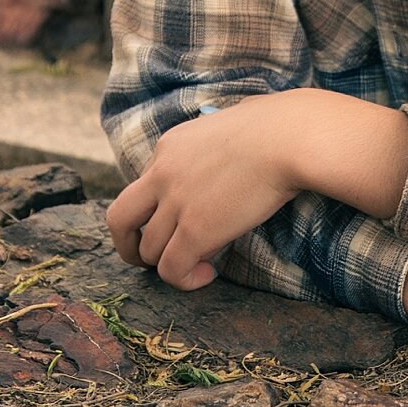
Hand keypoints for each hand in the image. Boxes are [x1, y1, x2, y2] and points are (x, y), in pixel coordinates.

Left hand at [105, 94, 304, 289]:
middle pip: (120, 218)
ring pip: (148, 250)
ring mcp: (175, 203)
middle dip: (129, 245)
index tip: (180, 222)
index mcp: (169, 147)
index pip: (144, 187)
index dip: (158, 211)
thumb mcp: (228, 126)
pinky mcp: (194, 230)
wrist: (287, 138)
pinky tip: (207, 274)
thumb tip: (235, 147)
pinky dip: (184, 280)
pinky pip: (171, 269)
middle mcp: (162, 174)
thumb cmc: (275, 127)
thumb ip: (216, 145)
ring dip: (168, 264)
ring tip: (198, 266)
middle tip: (152, 258)